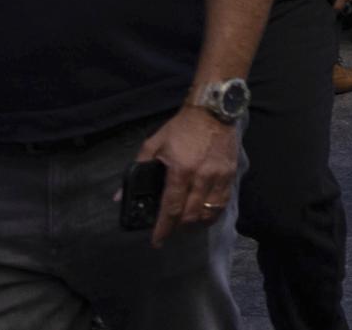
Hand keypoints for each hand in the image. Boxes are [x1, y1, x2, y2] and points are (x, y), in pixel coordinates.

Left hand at [135, 104, 241, 247]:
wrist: (214, 110)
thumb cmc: (182, 127)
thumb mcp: (154, 143)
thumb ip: (138, 168)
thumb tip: (120, 196)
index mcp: (180, 170)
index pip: (171, 208)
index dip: (163, 229)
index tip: (157, 242)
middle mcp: (201, 176)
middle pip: (190, 214)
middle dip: (178, 228)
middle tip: (170, 230)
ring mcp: (219, 176)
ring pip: (209, 212)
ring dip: (197, 224)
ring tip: (187, 225)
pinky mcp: (231, 174)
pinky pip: (223, 202)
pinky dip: (213, 213)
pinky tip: (205, 215)